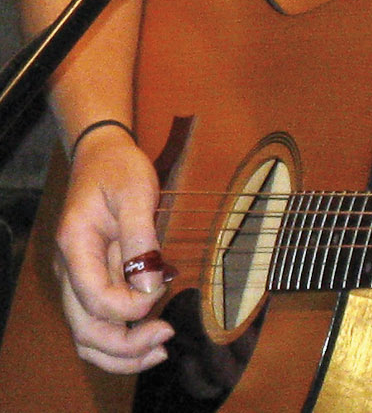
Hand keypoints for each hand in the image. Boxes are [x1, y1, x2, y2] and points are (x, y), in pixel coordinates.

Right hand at [55, 129, 174, 373]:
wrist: (101, 155)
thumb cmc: (118, 168)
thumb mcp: (135, 191)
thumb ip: (141, 238)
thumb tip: (151, 286)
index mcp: (75, 246)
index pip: (94, 298)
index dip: (129, 306)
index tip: (163, 289)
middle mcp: (69, 270)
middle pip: (86, 329)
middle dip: (125, 346)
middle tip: (166, 337)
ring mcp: (78, 279)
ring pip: (89, 336)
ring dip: (121, 353)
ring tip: (160, 348)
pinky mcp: (93, 282)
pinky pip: (100, 323)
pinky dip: (121, 339)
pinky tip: (150, 335)